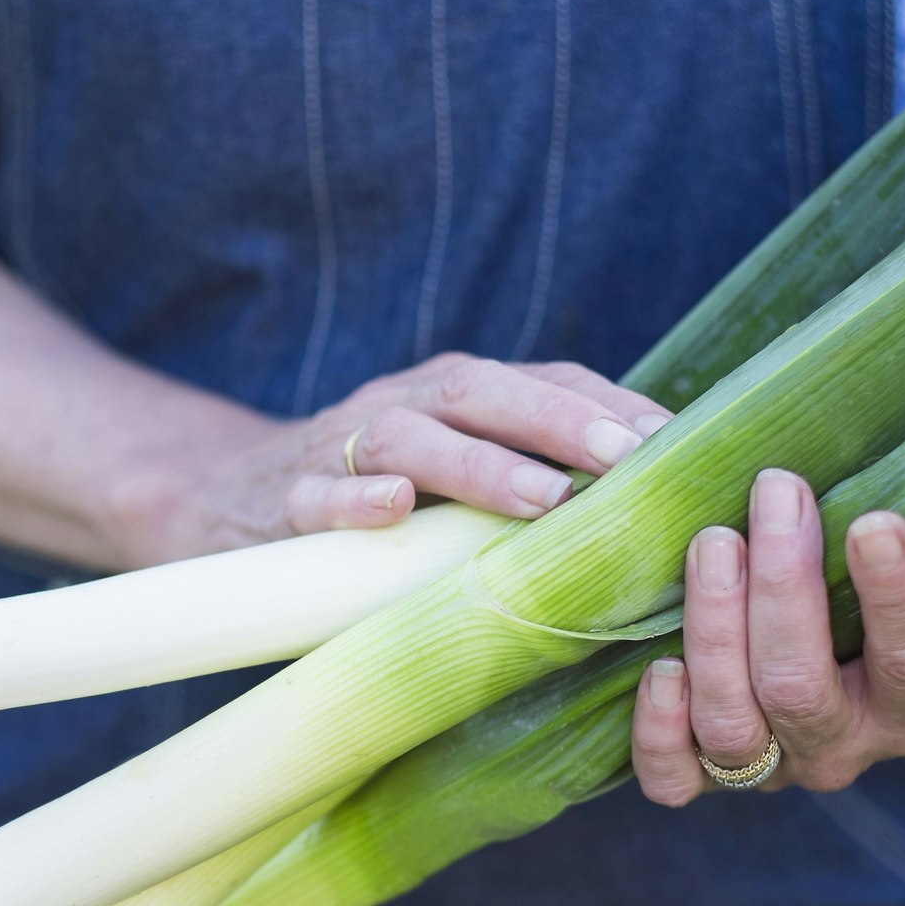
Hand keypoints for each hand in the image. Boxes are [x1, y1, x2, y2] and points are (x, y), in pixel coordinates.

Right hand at [139, 354, 671, 559]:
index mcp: (454, 397)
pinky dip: (352, 498)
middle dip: (561, 422)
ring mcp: (339, 449)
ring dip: (479, 464)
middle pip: (486, 392)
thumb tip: (647, 524)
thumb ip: (526, 486)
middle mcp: (403, 405)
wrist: (222, 504)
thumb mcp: (452, 484)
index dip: (610, 406)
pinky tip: (389, 509)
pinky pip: (316, 496)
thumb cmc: (371, 504)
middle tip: (630, 463)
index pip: (545, 381)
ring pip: (410, 438)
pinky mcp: (282, 502)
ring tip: (540, 497)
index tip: (682, 442)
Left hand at [630, 469, 904, 804]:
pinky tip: (659, 664)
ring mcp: (767, 767)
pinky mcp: (698, 774)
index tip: (874, 521)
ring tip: (712, 543)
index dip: (897, 596)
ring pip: (733, 725)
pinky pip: (672, 777)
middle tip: (774, 491)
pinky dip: (658, 730)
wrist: (817, 639)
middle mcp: (843, 748)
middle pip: (803, 689)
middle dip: (784, 588)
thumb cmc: (885, 594)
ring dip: (716, 632)